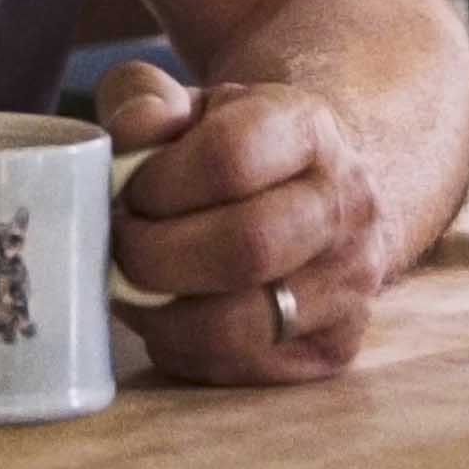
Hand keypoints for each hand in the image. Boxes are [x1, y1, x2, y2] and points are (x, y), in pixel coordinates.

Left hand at [99, 63, 390, 384]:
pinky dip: (185, 351)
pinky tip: (169, 315)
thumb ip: (145, 99)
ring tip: (132, 288)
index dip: (158, 183)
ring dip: (162, 315)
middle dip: (155, 258)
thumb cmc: (236, 149)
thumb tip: (129, 135)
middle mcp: (346, 206)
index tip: (126, 193)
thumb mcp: (191, 105)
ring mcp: (351, 282)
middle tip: (117, 250)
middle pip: (246, 248)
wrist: (321, 194)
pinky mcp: (338, 345)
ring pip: (242, 324)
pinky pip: (245, 369)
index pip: (229, 158)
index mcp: (308, 128)